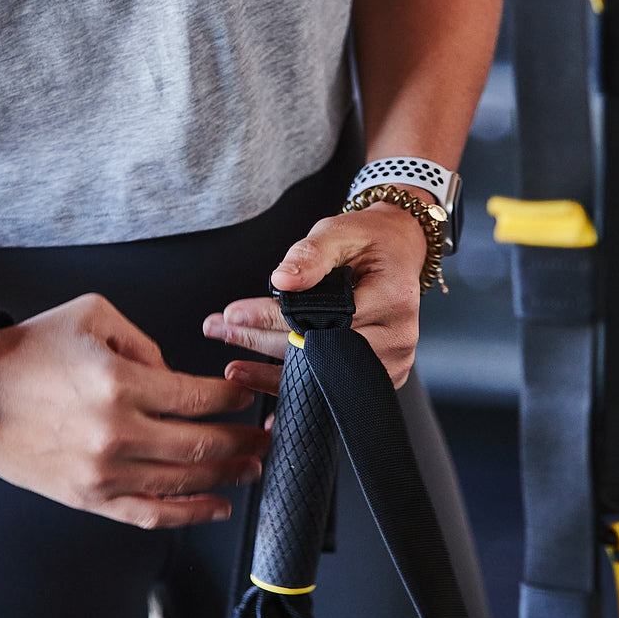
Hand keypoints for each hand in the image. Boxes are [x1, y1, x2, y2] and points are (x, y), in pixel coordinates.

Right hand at [0, 294, 269, 528]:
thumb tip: (176, 376)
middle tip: (266, 436)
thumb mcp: (93, 316)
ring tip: (252, 467)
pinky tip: (216, 506)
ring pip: (184, 483)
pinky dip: (189, 514)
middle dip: (244, 441)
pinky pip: (150, 514)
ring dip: (228, 476)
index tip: (246, 398)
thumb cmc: (28, 352)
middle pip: (202, 445)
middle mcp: (115, 433)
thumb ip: (145, 343)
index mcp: (119, 384)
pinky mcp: (88, 498)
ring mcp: (102, 472)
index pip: (199, 399)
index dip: (232, 401)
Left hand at [202, 196, 428, 391]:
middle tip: (220, 331)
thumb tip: (282, 279)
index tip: (233, 315)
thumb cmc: (368, 240)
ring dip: (269, 371)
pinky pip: (330, 385)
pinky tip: (261, 385)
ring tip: (232, 366)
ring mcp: (392, 363)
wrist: (398, 251)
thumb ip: (310, 254)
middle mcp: (397, 337)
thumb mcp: (339, 231)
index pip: (321, 317)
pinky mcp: (380, 376)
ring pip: (319, 375)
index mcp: (392, 298)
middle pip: (317, 351)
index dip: (272, 319)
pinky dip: (294, 384)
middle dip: (260, 341)